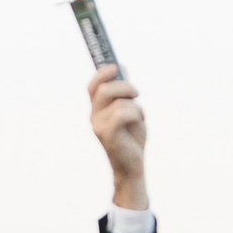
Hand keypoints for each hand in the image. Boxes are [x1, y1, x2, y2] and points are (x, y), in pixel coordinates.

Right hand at [88, 66, 148, 204]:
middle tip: (136, 93)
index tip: (115, 66)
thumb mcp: (129, 110)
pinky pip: (123, 113)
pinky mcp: (107, 134)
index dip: (101, 73)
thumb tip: (122, 69)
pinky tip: (139, 122)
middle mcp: (94, 116)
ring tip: (139, 116)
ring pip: (119, 102)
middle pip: (103, 89)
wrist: (132, 166)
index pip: (92, 86)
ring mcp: (99, 126)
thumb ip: (124, 93)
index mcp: (97, 109)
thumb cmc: (131, 138)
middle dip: (124, 86)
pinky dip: (136, 114)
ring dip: (135, 106)